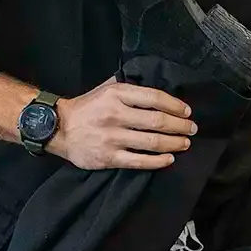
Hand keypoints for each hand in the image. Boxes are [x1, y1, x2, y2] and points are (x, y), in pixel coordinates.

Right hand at [49, 78, 195, 169]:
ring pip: (152, 142)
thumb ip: (130, 89)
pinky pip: (139, 161)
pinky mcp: (109, 157)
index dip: (175, 105)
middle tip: (191, 129)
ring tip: (185, 143)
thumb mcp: (106, 89)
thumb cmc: (86, 108)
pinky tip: (169, 159)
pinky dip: (158, 161)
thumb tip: (158, 92)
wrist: (59, 128)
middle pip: (158, 121)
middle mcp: (115, 114)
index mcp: (117, 94)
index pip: (155, 98)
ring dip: (174, 143)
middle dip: (180, 126)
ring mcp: (112, 137)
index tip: (187, 111)